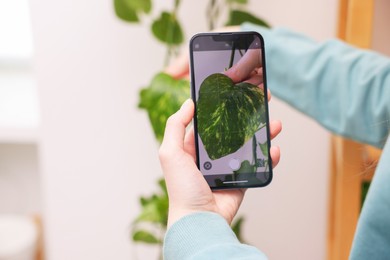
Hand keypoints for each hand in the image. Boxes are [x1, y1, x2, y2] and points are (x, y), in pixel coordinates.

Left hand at [159, 99, 281, 228]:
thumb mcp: (170, 153)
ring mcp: (227, 167)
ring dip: (262, 133)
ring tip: (273, 122)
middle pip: (232, 130)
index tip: (234, 92)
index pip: (209, 121)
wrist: (200, 220)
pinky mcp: (241, 180)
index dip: (221, 107)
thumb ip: (176, 126)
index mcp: (193, 147)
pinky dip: (268, 157)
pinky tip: (274, 149)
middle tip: (259, 102)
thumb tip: (189, 103)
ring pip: (248, 145)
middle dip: (246, 116)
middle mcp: (211, 155)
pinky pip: (257, 165)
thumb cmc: (182, 188)